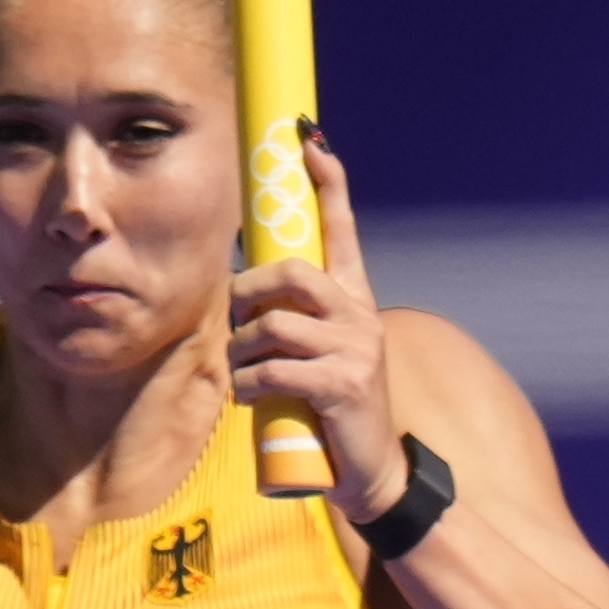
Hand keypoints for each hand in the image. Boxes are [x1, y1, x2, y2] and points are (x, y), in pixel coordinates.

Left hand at [226, 133, 407, 519]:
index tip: (309, 138)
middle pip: (290, 272)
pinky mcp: (341, 384)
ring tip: (243, 375)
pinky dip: (249, 386)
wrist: (369, 470)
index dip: (326, 180)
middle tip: (238, 324)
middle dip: (247, 295)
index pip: (342, 226)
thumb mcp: (317, 354)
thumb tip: (243, 297)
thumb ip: (293, 320)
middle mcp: (359, 314)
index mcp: (354, 298)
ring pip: (272, 326)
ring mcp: (354, 348)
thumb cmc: (331, 408)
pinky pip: (273, 370)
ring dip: (241, 353)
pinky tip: (251, 399)